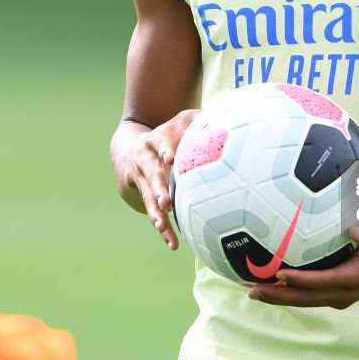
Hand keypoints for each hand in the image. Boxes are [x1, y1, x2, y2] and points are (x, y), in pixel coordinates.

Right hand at [125, 109, 199, 249]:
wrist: (131, 150)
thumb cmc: (168, 134)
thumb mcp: (180, 120)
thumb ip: (199, 118)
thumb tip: (227, 116)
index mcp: (155, 140)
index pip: (159, 143)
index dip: (164, 150)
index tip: (170, 158)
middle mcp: (145, 162)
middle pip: (151, 175)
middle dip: (158, 188)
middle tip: (166, 200)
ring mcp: (143, 182)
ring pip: (149, 198)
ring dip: (156, 213)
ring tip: (162, 224)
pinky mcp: (146, 199)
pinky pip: (154, 215)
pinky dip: (163, 230)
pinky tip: (173, 244)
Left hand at [246, 224, 358, 308]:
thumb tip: (354, 230)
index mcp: (353, 278)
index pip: (322, 281)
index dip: (300, 280)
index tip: (278, 274)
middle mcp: (343, 293)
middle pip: (305, 298)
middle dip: (277, 295)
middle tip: (251, 289)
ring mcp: (337, 298)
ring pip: (302, 302)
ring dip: (277, 297)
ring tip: (252, 290)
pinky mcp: (332, 296)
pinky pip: (306, 298)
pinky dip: (286, 295)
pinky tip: (269, 289)